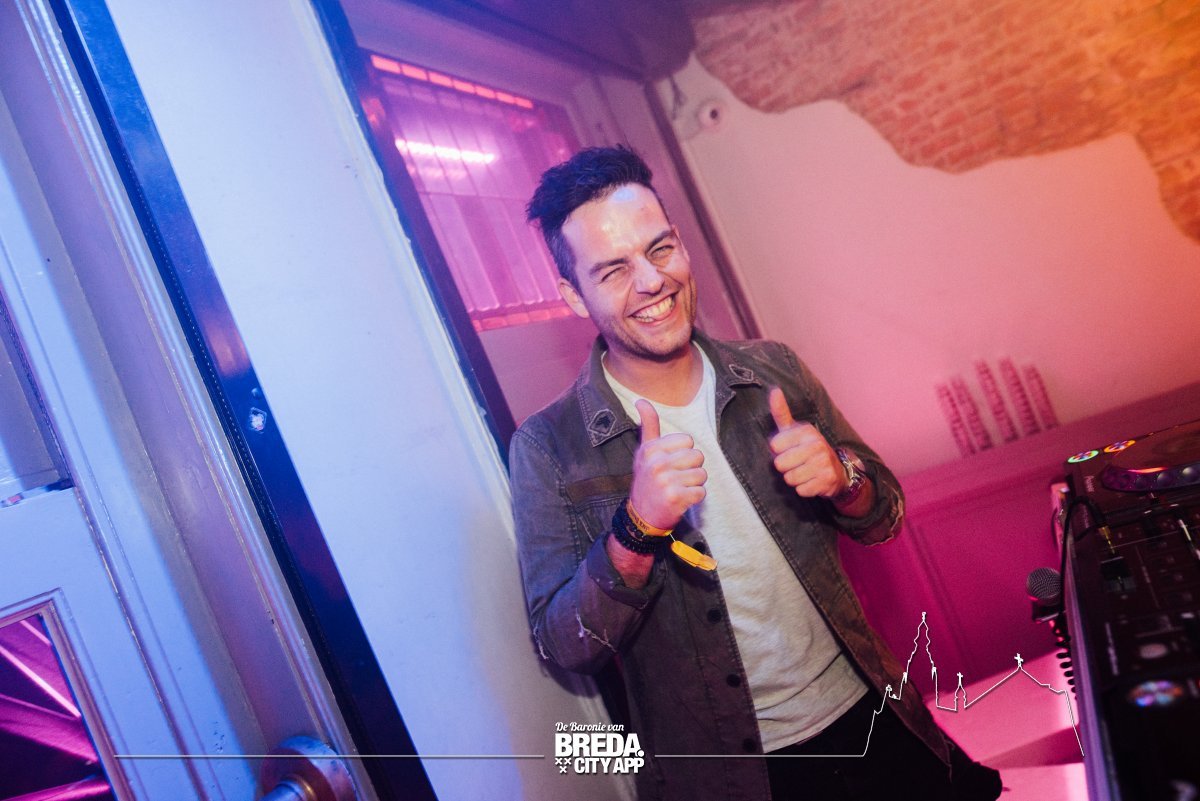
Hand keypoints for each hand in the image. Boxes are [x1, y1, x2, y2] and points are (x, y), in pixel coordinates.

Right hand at [628, 400, 706, 530]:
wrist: (641, 517)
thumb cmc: (647, 481)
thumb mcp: (644, 452)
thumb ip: (648, 426)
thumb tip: (641, 400)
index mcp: (650, 449)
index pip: (688, 441)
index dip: (684, 453)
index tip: (671, 464)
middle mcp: (656, 464)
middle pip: (697, 456)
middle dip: (691, 469)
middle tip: (675, 479)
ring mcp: (665, 481)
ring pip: (702, 475)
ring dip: (694, 484)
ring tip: (679, 489)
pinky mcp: (675, 498)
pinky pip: (701, 492)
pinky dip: (695, 499)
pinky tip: (681, 501)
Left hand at [768, 387, 847, 498]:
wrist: (837, 471)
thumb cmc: (808, 449)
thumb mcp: (795, 430)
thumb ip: (781, 412)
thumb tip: (774, 390)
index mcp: (806, 431)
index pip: (774, 446)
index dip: (778, 451)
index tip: (789, 449)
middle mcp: (817, 445)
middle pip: (780, 464)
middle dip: (785, 467)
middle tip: (797, 463)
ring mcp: (824, 463)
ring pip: (789, 479)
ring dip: (794, 479)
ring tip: (805, 472)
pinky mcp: (827, 481)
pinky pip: (800, 490)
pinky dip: (804, 489)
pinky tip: (812, 481)